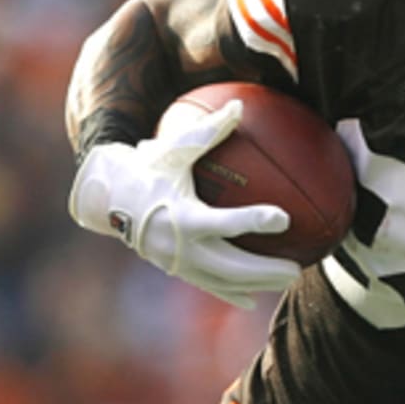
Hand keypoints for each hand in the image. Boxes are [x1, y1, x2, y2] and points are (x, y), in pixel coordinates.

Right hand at [69, 99, 301, 308]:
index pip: (224, 222)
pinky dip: (230, 293)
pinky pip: (207, 285)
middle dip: (264, 270)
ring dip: (256, 283)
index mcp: (181, 215)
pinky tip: (254, 300)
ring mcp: (175, 261)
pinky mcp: (174, 268)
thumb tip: (239, 103)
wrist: (107, 197)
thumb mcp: (174, 147)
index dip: (254, 220)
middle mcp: (178, 245)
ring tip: (291, 279)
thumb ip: (209, 130)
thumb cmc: (147, 166)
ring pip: (222, 280)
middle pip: (229, 264)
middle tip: (297, 269)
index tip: (285, 218)